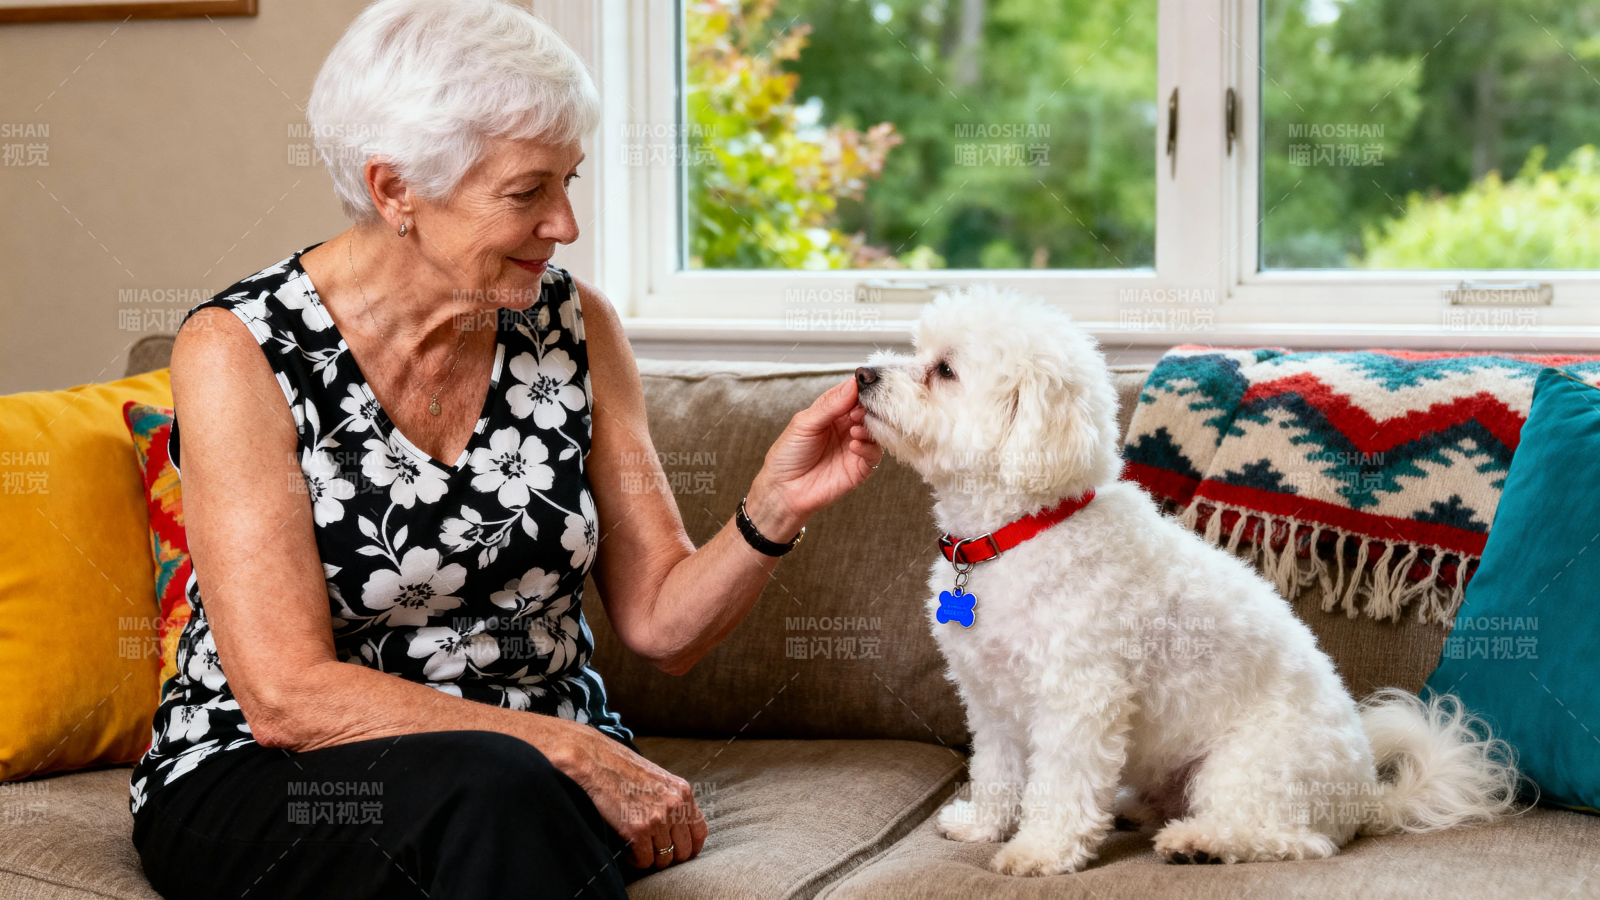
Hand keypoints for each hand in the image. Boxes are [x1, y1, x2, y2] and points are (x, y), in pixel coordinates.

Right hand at [562, 726, 706, 869]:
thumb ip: (672, 801)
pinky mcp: (637, 830)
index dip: (691, 848)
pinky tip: (629, 851)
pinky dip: (636, 861)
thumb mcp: (659, 780)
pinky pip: (644, 860)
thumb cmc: (623, 769)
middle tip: (654, 853)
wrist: (597, 762)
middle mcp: (675, 806)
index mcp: (683, 792)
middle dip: (669, 857)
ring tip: (638, 850)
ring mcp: (657, 819)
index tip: (682, 853)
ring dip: (651, 859)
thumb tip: (677, 828)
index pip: (700, 831)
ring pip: (664, 859)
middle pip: (683, 850)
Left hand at [747, 377, 883, 536]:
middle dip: (868, 407)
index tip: (866, 383)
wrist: (783, 490)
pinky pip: (874, 454)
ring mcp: (854, 446)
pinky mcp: (860, 467)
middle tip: (860, 409)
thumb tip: (852, 385)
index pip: (852, 394)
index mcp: (832, 413)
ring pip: (876, 430)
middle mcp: (846, 427)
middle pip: (868, 410)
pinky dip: (868, 447)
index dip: (860, 388)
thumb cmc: (788, 456)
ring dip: (869, 427)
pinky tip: (854, 446)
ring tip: (855, 429)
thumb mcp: (803, 424)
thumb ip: (829, 406)